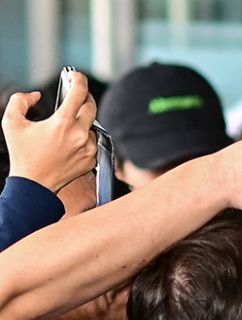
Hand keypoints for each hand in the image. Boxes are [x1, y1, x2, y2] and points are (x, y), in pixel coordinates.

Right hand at [2, 74, 96, 192]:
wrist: (34, 185)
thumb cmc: (22, 154)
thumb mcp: (11, 122)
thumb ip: (21, 100)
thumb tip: (37, 95)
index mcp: (63, 123)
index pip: (79, 93)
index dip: (78, 79)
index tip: (75, 75)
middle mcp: (80, 135)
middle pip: (91, 105)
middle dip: (83, 96)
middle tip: (74, 93)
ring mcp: (90, 148)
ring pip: (92, 124)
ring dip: (82, 119)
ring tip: (67, 121)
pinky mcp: (93, 159)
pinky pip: (94, 140)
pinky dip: (84, 135)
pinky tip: (70, 139)